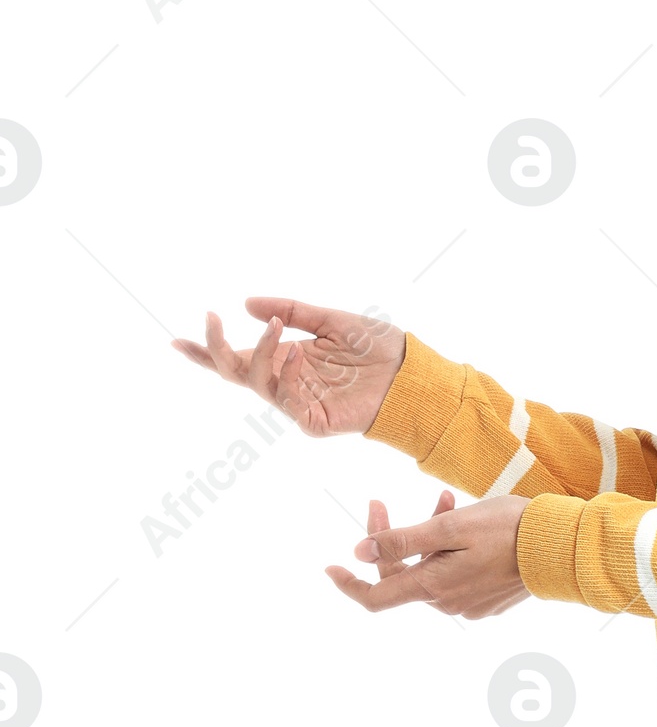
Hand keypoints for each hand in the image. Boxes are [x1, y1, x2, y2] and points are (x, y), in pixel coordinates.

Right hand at [172, 298, 404, 436]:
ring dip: (261, 351)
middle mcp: (286, 382)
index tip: (175, 342)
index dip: (206, 351)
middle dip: (215, 350)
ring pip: (256, 383)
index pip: (237, 359)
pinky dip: (286, 374)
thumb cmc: (376, 348)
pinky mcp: (314, 422)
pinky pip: (286, 400)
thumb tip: (247, 305)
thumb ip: (290, 311)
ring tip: (279, 329)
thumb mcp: (329, 319)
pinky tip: (299, 353)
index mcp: (286, 359)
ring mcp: (298, 404)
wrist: (410, 372)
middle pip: (234, 374)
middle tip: (211, 321)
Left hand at [327, 493, 530, 618]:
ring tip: (442, 501)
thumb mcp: (449, 526)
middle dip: (388, 538)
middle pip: (401, 574)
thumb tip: (359, 553)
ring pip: (429, 570)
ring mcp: (469, 604)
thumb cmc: (508, 529)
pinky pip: (454, 575)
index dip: (349, 584)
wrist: (560, 546)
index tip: (330, 568)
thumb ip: (402, 540)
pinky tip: (464, 521)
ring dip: (425, 537)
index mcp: (432, 587)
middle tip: (377, 502)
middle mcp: (447, 603)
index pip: (376, 597)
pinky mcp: (487, 599)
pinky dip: (449, 549)